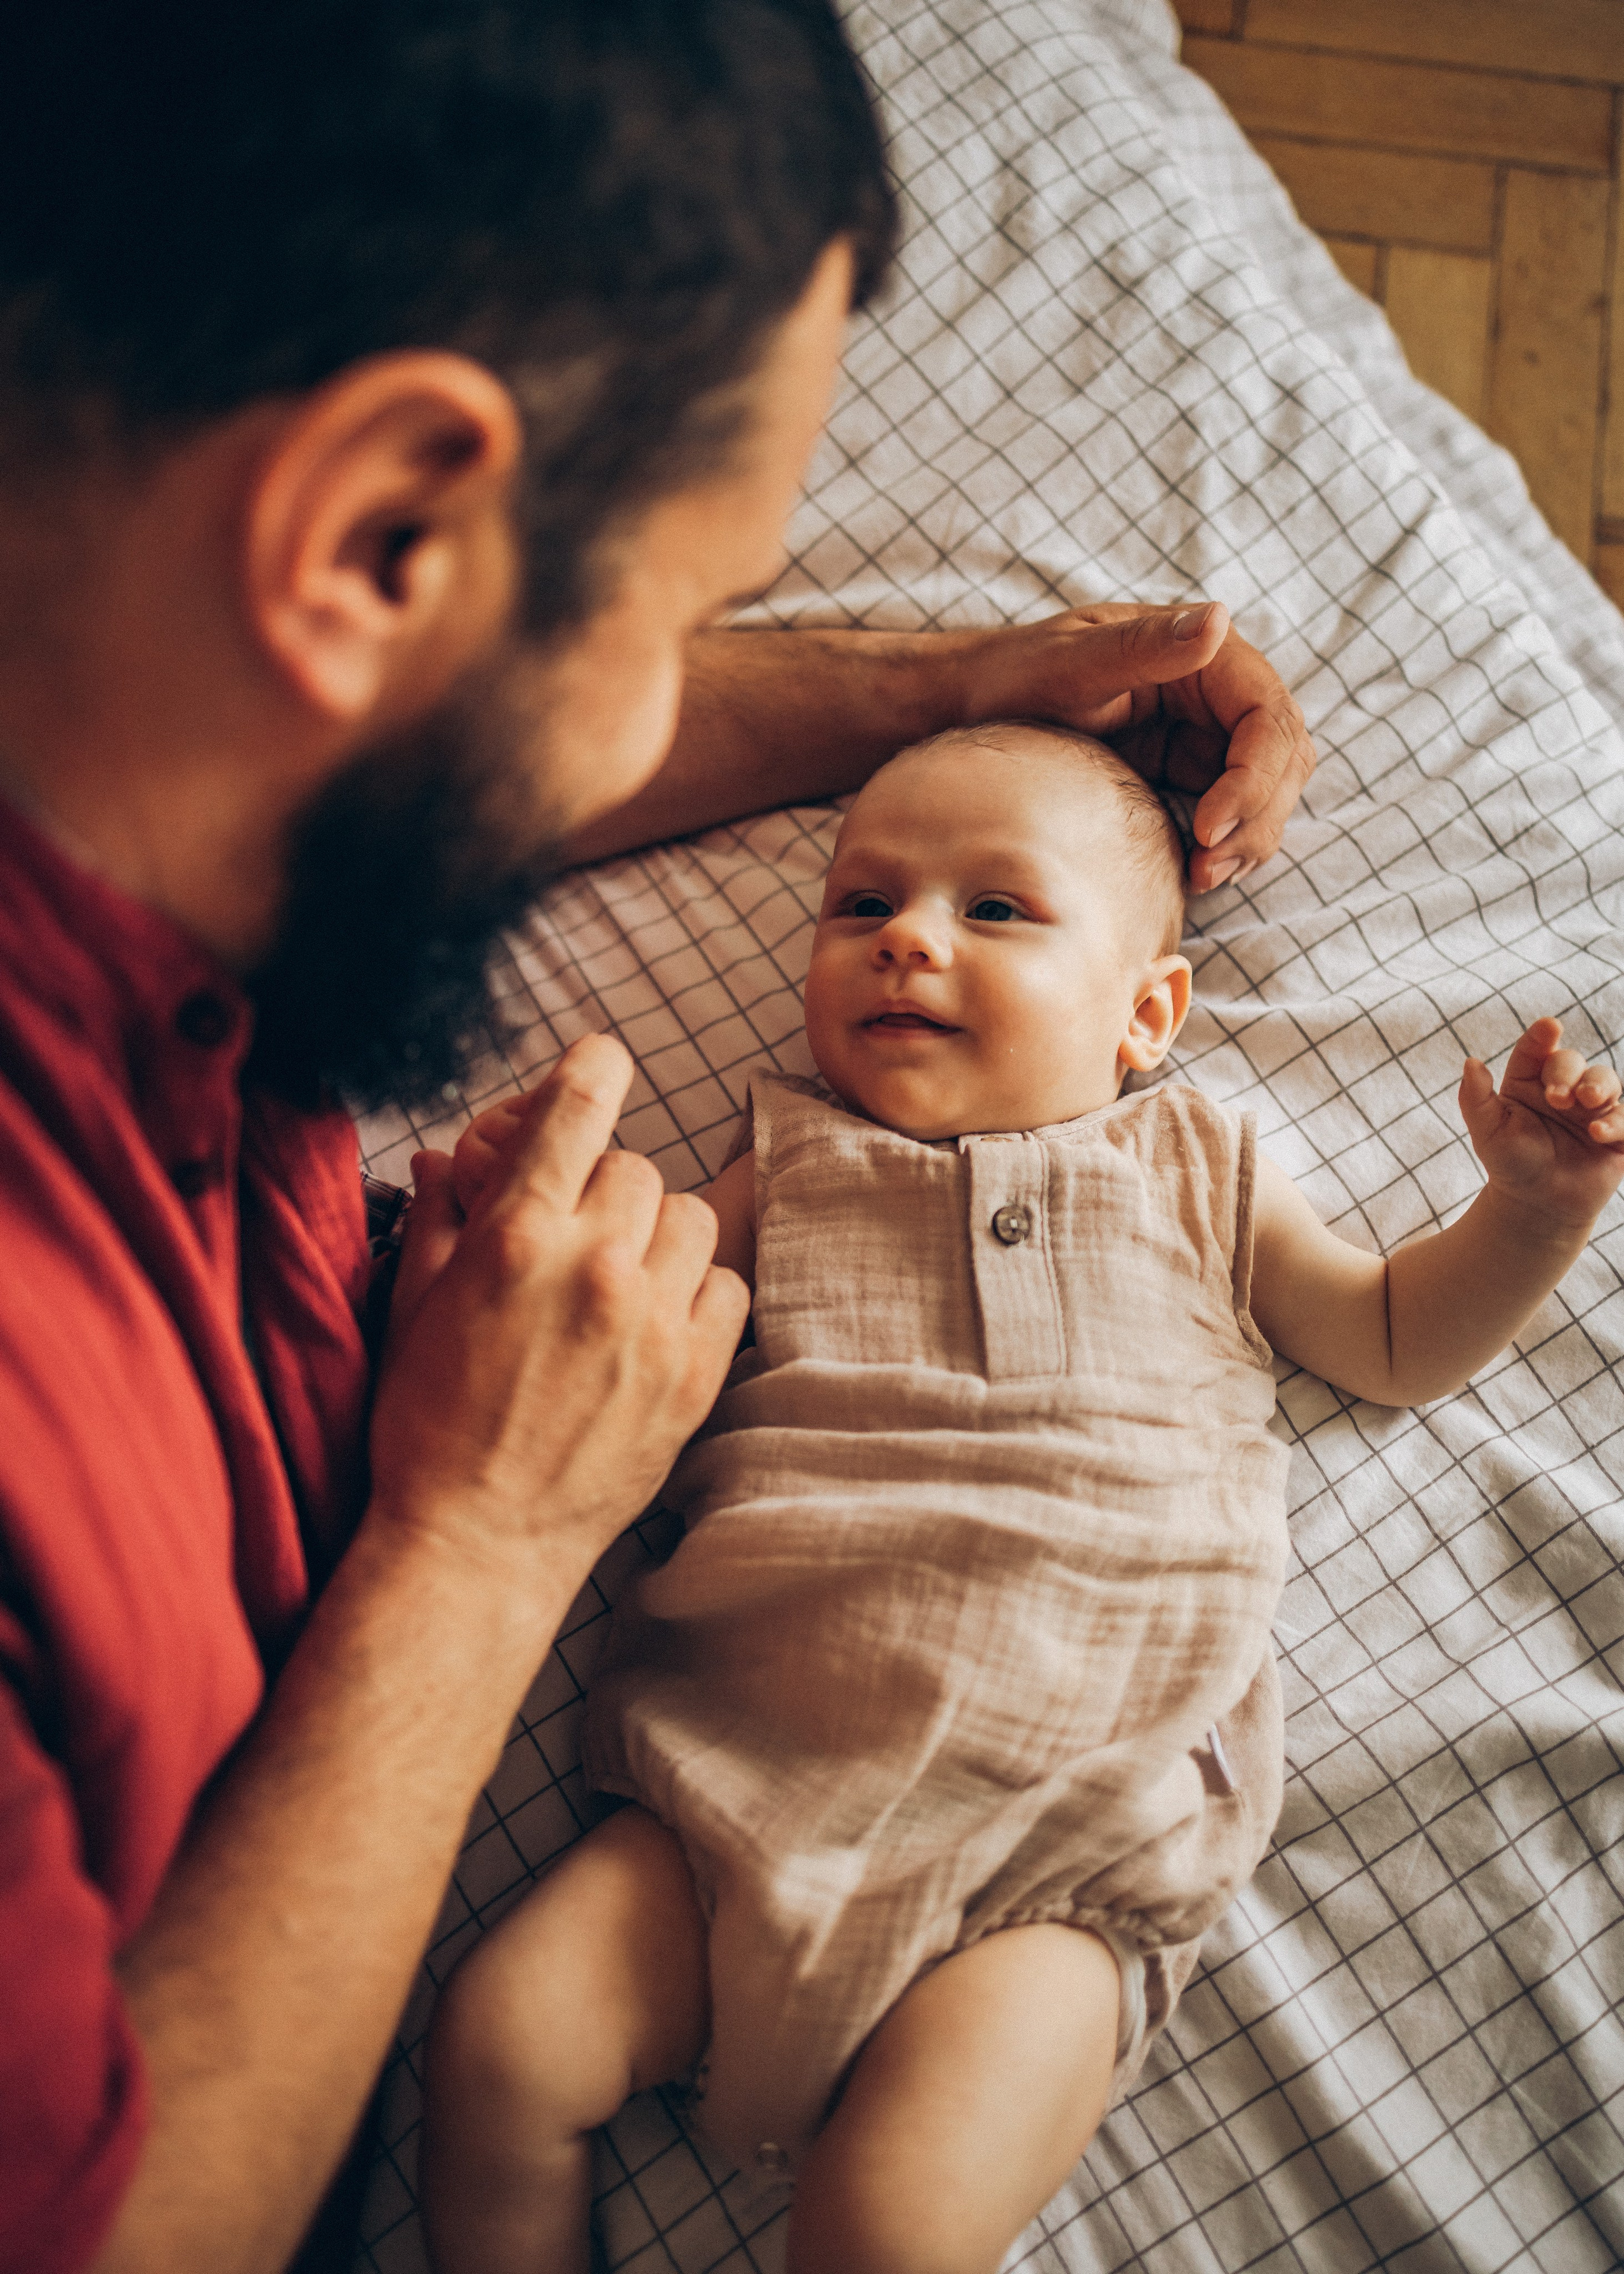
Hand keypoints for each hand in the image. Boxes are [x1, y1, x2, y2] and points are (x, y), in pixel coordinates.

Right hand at [370, 1035, 747, 1591]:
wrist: (478, 1542)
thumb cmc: (428, 1425)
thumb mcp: (412, 1308)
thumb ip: (440, 1218)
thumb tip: (448, 1157)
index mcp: (516, 1237)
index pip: (577, 1111)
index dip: (593, 1070)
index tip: (604, 1061)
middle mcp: (592, 1266)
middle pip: (634, 1168)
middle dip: (604, 1189)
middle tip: (576, 1234)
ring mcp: (651, 1321)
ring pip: (690, 1218)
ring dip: (658, 1234)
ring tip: (622, 1277)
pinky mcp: (695, 1374)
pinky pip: (729, 1285)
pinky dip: (700, 1290)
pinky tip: (658, 1319)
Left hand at [956, 601, 1314, 892]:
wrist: (972, 712)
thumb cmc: (1015, 678)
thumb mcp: (1071, 663)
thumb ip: (1145, 647)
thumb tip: (1221, 618)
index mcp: (1204, 656)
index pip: (1268, 718)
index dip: (1254, 778)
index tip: (1209, 828)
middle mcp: (1217, 694)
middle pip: (1282, 762)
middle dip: (1256, 818)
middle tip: (1207, 869)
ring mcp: (1206, 738)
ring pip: (1266, 795)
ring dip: (1247, 841)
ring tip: (1199, 878)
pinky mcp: (1188, 776)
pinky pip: (1231, 817)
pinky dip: (1224, 849)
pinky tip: (1192, 874)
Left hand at [1461, 1018, 1623, 1232]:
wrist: (1536, 1204)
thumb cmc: (1509, 1163)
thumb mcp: (1487, 1132)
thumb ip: (1475, 1098)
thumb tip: (1470, 1062)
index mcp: (1530, 1081)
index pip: (1535, 1050)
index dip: (1542, 1036)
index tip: (1549, 1027)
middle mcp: (1564, 1089)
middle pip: (1574, 1062)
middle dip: (1569, 1071)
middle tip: (1559, 1096)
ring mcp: (1592, 1110)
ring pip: (1606, 1080)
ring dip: (1599, 1085)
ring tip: (1587, 1101)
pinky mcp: (1615, 1134)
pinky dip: (1616, 1122)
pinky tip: (1598, 1133)